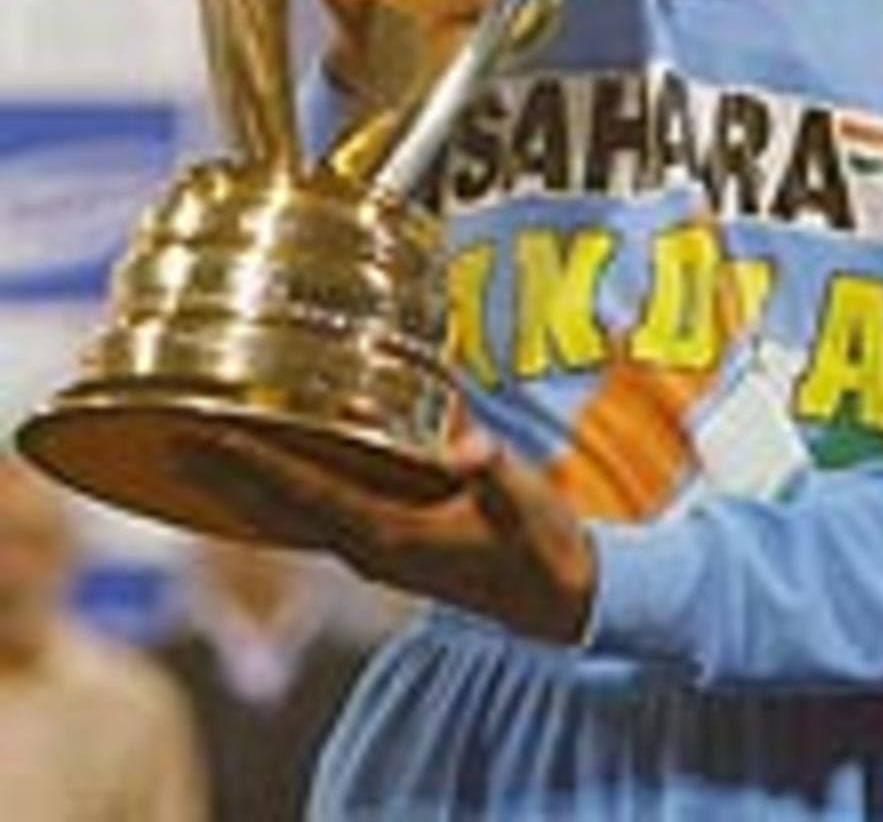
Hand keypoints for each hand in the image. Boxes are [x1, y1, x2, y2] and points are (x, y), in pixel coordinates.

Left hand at [191, 429, 597, 645]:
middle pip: (280, 510)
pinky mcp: (385, 544)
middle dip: (227, 476)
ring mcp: (374, 551)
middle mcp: (370, 549)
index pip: (309, 497)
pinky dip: (277, 493)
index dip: (260, 465)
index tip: (213, 436)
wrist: (557, 600)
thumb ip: (493, 476)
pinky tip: (259, 475)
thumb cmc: (539, 548)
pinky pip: (314, 516)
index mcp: (393, 538)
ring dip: (241, 487)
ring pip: (289, 516)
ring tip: (194, 456)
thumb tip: (471, 446)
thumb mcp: (524, 506)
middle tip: (172, 438)